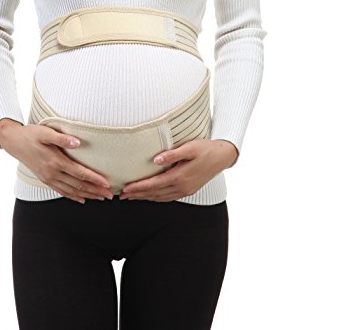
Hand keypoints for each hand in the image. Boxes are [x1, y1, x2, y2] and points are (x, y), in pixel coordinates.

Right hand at [0, 119, 112, 203]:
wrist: (14, 142)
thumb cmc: (31, 134)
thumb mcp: (46, 132)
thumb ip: (62, 138)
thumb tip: (78, 142)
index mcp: (55, 161)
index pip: (80, 173)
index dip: (94, 179)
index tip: (106, 183)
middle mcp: (52, 173)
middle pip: (78, 185)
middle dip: (95, 190)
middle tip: (110, 194)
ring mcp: (48, 178)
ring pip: (71, 190)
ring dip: (88, 195)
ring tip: (101, 198)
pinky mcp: (45, 179)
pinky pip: (61, 191)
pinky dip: (73, 196)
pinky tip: (82, 199)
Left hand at [119, 139, 237, 201]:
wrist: (222, 156)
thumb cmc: (206, 149)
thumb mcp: (189, 148)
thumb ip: (172, 154)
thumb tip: (156, 159)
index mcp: (180, 176)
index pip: (154, 184)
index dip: (138, 187)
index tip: (126, 188)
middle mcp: (182, 186)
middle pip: (154, 193)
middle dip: (137, 195)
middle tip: (122, 196)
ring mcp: (185, 190)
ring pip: (160, 197)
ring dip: (145, 197)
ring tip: (132, 197)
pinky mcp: (188, 190)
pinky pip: (168, 197)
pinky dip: (156, 198)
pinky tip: (150, 196)